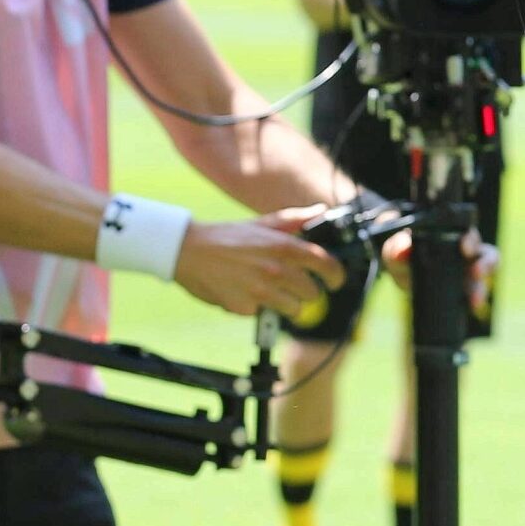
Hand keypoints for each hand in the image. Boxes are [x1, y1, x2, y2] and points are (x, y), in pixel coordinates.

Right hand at [172, 210, 344, 318]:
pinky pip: (263, 315)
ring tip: (268, 291)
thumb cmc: (227, 237)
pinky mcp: (245, 308)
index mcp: (284, 246)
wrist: (187, 251)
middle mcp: (276, 269)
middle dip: (306, 291)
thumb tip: (320, 210)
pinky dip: (258, 308)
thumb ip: (294, 219)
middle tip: (293, 287)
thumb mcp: (262, 223)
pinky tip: (245, 293)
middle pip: (312, 292)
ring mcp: (261, 291)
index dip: (337, 276)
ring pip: (294, 309)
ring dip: (286, 304)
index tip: (336, 281)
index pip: (327, 265)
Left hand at [375, 228, 494, 318]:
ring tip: (474, 300)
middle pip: (486, 256)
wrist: (402, 272)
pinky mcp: (465, 291)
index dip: (471, 240)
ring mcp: (468, 273)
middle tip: (475, 272)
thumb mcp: (396, 249)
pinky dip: (475, 301)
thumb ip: (398, 248)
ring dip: (482, 288)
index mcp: (454, 236)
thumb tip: (403, 251)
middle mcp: (467, 254)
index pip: (469, 235)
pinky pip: (475, 296)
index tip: (464, 247)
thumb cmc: (403, 253)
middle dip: (485, 265)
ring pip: (484, 279)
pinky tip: (470, 308)